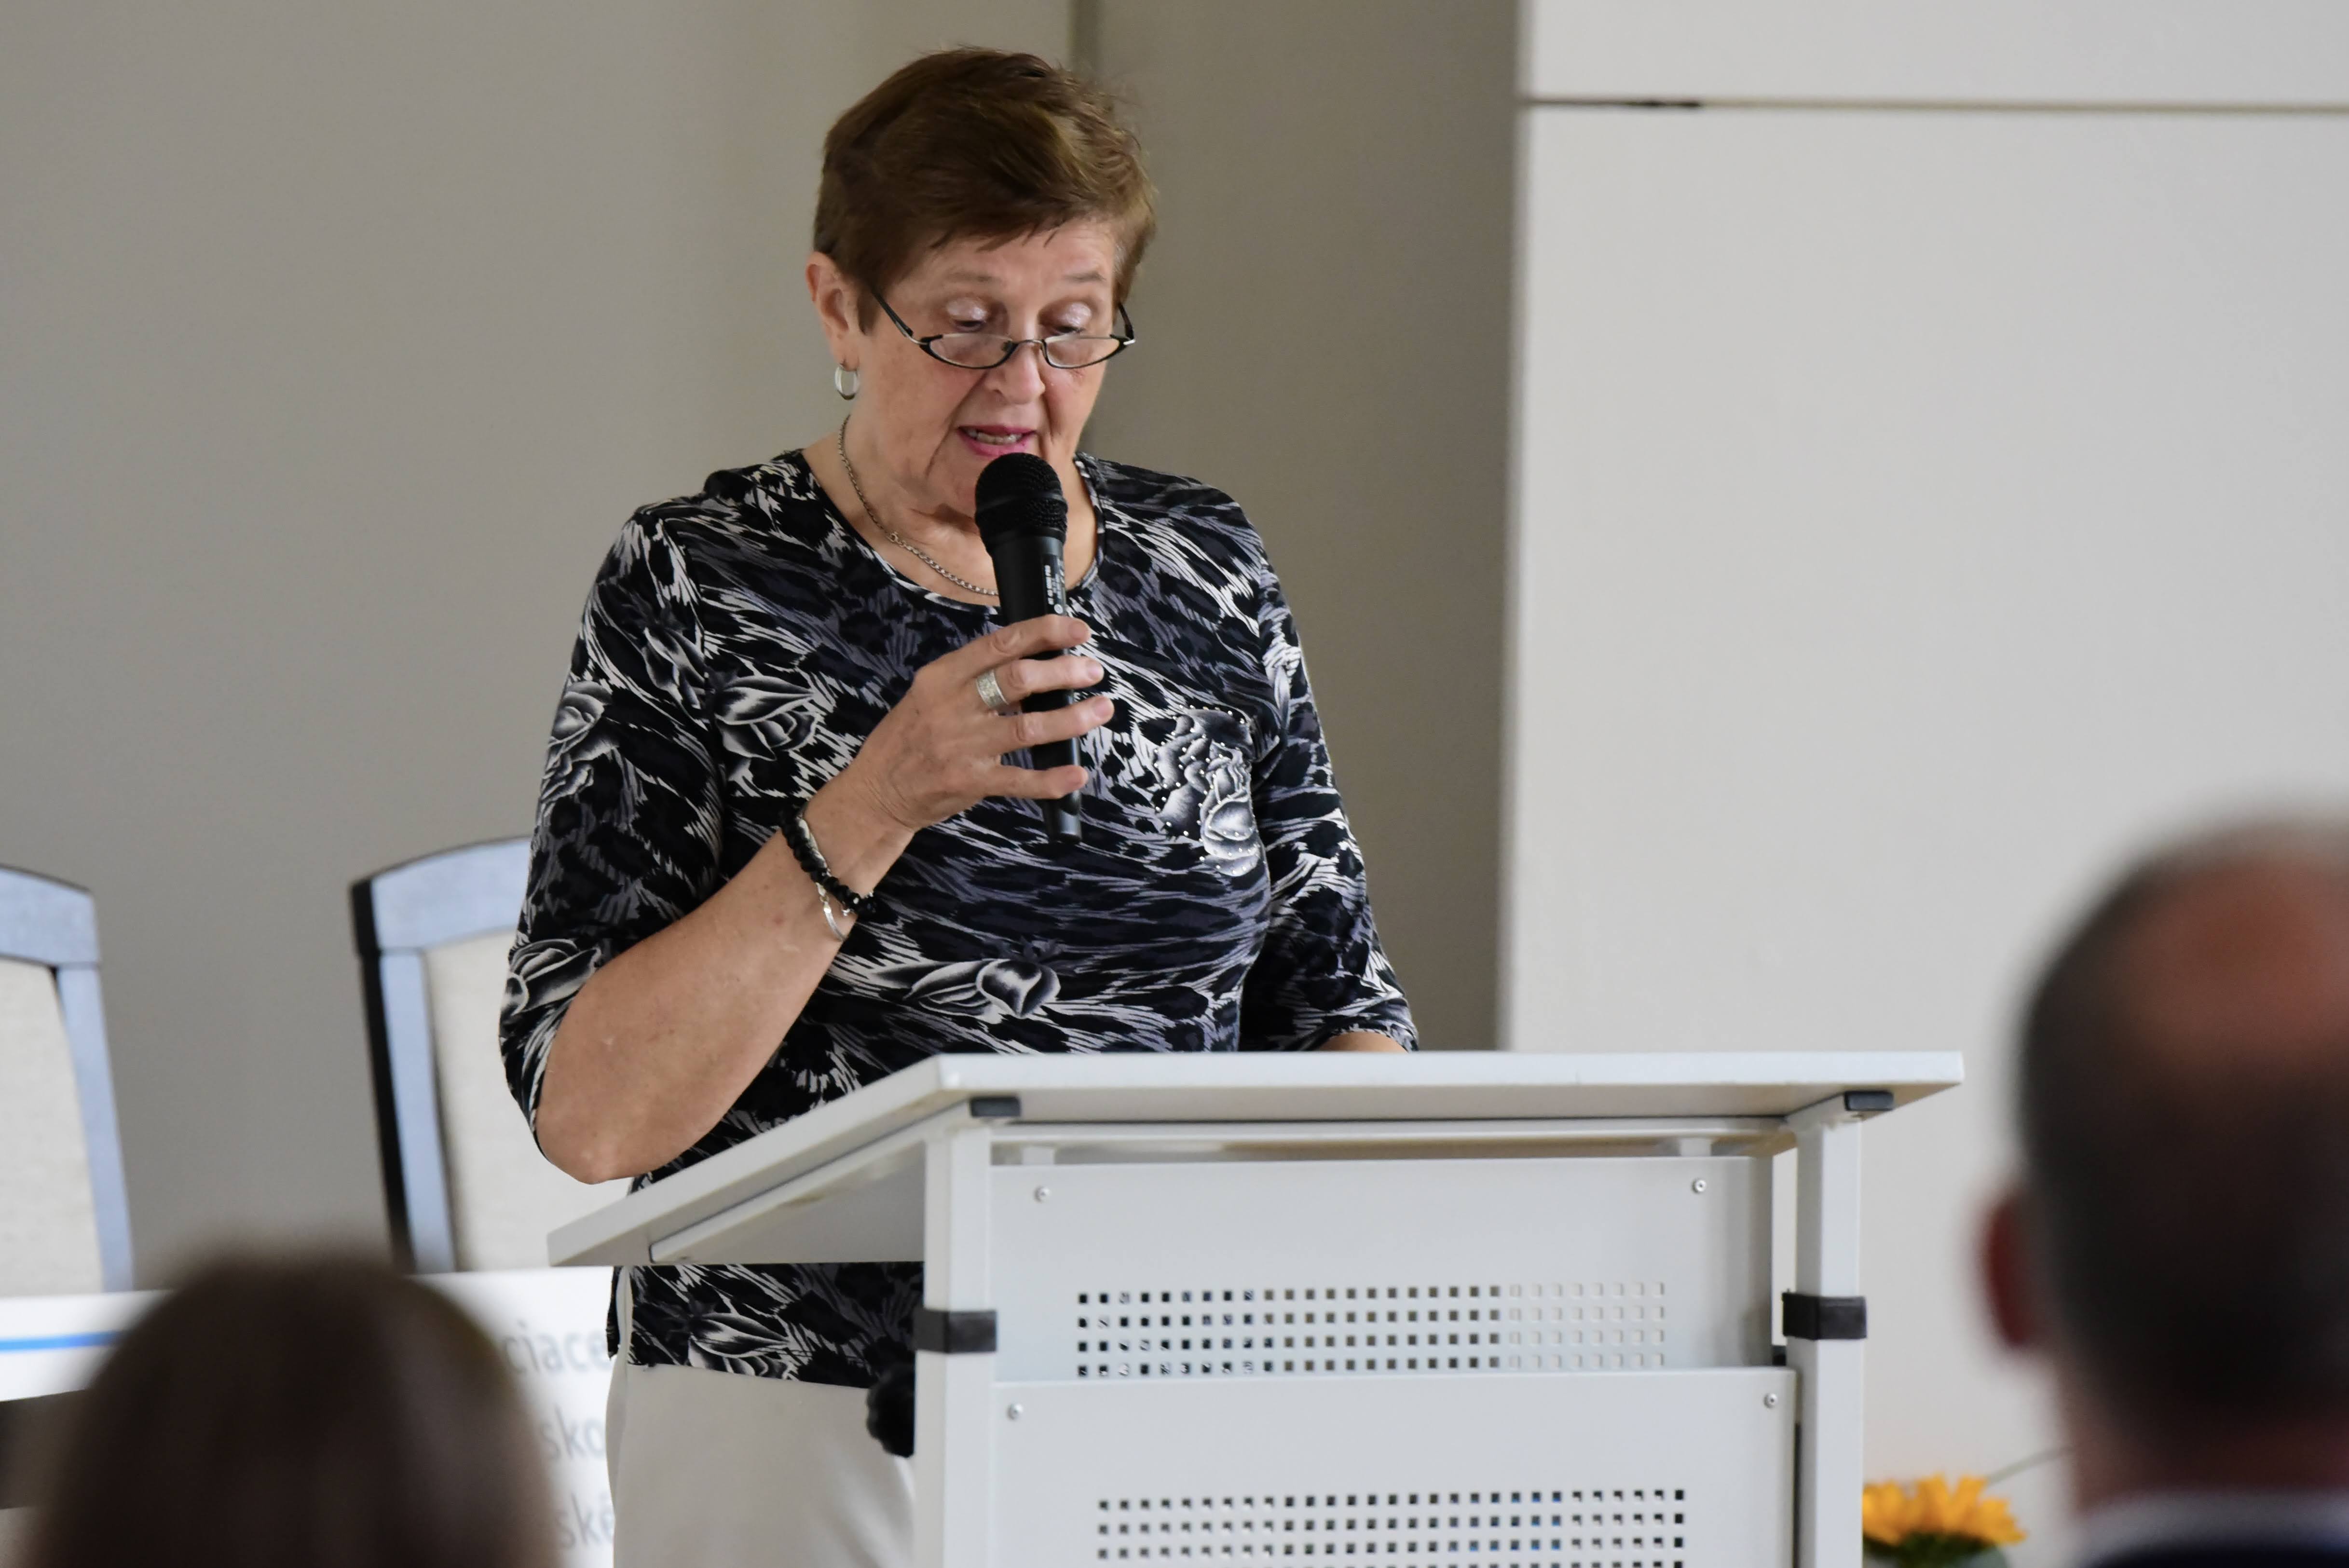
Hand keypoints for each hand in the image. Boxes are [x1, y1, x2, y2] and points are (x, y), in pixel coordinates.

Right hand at [836, 615, 1113, 833]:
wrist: (878, 789)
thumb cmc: (911, 737)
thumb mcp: (933, 694)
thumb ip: (976, 678)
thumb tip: (1036, 664)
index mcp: (943, 675)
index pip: (1001, 643)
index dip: (1045, 632)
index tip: (1078, 631)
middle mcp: (952, 706)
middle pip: (1019, 679)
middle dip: (1065, 672)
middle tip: (1094, 672)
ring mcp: (961, 745)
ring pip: (1028, 727)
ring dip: (1072, 718)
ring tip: (1101, 710)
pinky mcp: (969, 782)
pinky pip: (1020, 781)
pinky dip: (1053, 779)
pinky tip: (1077, 773)